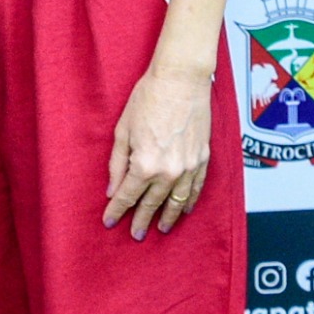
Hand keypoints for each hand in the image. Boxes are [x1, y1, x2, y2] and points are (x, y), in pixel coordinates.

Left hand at [103, 54, 216, 240]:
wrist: (181, 79)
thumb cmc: (149, 97)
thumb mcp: (122, 131)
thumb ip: (117, 164)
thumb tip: (112, 189)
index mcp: (145, 165)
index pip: (128, 197)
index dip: (117, 211)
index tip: (110, 221)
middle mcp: (169, 171)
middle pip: (152, 203)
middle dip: (141, 220)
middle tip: (135, 234)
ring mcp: (189, 166)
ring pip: (177, 201)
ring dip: (168, 217)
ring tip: (160, 228)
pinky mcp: (203, 158)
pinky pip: (197, 188)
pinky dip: (190, 201)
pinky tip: (186, 209)